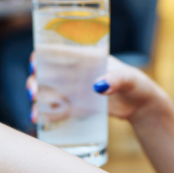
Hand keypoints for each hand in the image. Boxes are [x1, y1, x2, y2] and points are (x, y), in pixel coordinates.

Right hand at [27, 55, 164, 123]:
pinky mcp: (77, 107)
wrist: (140, 106)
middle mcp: (75, 73)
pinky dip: (46, 114)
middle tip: (33, 92)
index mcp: (85, 58)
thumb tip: (98, 87)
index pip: (57, 51)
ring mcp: (74, 90)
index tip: (35, 64)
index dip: (41, 55)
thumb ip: (115, 80)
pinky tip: (39, 121)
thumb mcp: (128, 78)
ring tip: (34, 113)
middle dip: (34, 81)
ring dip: (37, 100)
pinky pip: (57, 109)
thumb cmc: (136, 84)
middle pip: (46, 73)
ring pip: (47, 91)